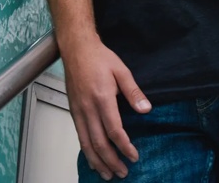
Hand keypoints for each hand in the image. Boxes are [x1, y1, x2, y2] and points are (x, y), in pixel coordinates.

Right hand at [61, 38, 151, 179]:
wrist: (76, 49)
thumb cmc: (99, 57)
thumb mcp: (122, 70)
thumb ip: (133, 92)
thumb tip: (146, 109)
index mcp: (102, 98)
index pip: (114, 130)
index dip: (124, 146)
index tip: (134, 156)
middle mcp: (88, 108)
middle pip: (99, 142)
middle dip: (111, 161)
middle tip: (122, 172)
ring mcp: (78, 111)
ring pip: (86, 143)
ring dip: (97, 161)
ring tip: (107, 174)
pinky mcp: (73, 111)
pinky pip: (79, 136)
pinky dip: (86, 151)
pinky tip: (93, 159)